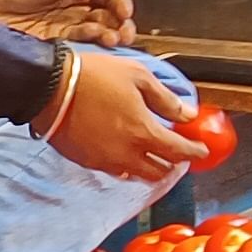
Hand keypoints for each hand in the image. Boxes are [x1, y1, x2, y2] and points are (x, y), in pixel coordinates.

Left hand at [0, 0, 134, 41]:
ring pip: (99, 30)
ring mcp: (67, 25)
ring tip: (114, 37)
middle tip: (127, 31)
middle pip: (108, 15)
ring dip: (112, 34)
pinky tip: (101, 40)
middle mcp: (74, 6)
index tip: (126, 11)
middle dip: (122, 23)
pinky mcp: (58, 42)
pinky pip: (83, 42)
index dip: (120, 1)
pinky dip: (95, 42)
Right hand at [46, 47, 198, 182]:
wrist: (49, 87)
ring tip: (151, 152)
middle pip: (160, 171)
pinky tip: (124, 150)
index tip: (201, 150)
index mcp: (143, 132)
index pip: (179, 152)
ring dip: (149, 167)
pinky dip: (125, 165)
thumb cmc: (93, 77)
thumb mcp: (138, 77)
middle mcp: (126, 154)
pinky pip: (114, 170)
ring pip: (137, 175)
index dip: (194, 152)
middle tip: (176, 151)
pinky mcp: (87, 162)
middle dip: (173, 163)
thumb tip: (187, 113)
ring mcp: (105, 161)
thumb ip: (166, 99)